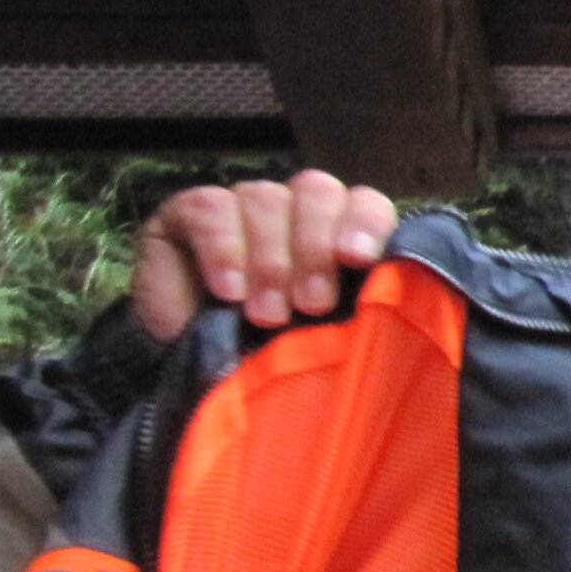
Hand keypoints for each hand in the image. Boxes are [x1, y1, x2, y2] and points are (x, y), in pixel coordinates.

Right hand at [130, 174, 397, 339]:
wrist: (198, 378)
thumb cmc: (269, 358)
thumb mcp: (321, 338)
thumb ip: (355, 311)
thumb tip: (382, 304)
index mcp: (339, 231)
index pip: (364, 203)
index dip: (365, 224)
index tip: (358, 259)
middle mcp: (294, 209)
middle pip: (317, 193)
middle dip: (316, 249)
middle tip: (313, 305)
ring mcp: (242, 205)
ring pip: (267, 199)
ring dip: (271, 261)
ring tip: (266, 314)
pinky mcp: (187, 212)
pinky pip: (211, 209)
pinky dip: (223, 249)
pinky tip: (229, 290)